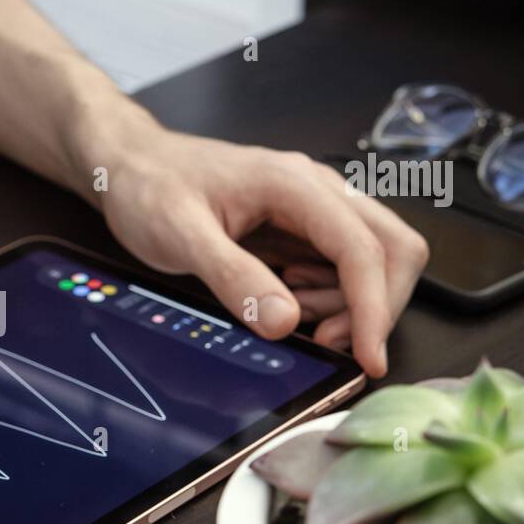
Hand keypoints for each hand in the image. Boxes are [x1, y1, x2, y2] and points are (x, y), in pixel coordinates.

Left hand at [99, 128, 428, 377]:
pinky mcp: (301, 225)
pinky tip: (288, 301)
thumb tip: (286, 322)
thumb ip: (233, 277)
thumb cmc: (149, 189)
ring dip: (351, 302)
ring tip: (295, 318)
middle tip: (328, 343)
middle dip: (376, 306)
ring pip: (373, 258)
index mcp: (293, 184)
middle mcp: (316, 189)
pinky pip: (342, 264)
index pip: (363, 249)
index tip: (367, 359)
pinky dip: (330, 294)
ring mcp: (313, 206)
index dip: (374, 309)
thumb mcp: (180, 237)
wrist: (130, 165)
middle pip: (393, 248)